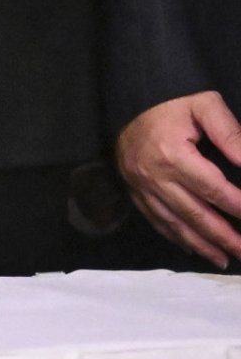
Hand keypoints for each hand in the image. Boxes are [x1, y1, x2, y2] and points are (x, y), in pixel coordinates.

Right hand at [116, 90, 240, 265]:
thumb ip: (231, 135)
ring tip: (225, 260)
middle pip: (196, 214)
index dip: (238, 207)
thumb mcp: (205, 105)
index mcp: (173, 155)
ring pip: (175, 223)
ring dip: (201, 245)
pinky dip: (175, 237)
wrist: (127, 98)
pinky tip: (192, 248)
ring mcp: (141, 186)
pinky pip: (156, 219)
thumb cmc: (171, 102)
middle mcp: (155, 176)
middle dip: (225, 237)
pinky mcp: (134, 190)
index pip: (213, 190)